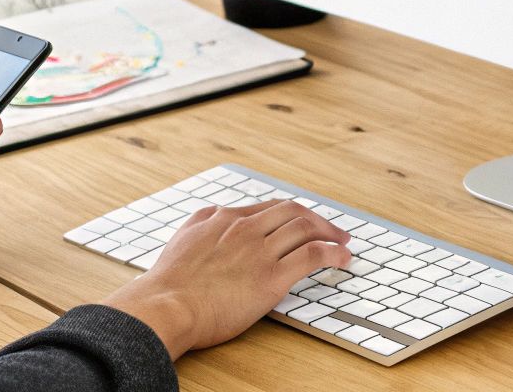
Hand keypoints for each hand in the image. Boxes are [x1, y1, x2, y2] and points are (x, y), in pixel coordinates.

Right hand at [100, 200, 352, 359]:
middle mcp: (245, 228)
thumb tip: (216, 215)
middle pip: (292, 212)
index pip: (268, 207)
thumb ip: (203, 223)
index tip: (304, 221)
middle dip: (317, 219)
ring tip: (343, 242)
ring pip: (306, 228)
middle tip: (333, 230)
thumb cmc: (170, 283)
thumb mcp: (183, 238)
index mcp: (224, 218)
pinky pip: (313, 255)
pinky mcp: (272, 276)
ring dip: (331, 233)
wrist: (168, 305)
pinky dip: (334, 253)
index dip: (292, 213)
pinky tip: (343, 258)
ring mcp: (260, 250)